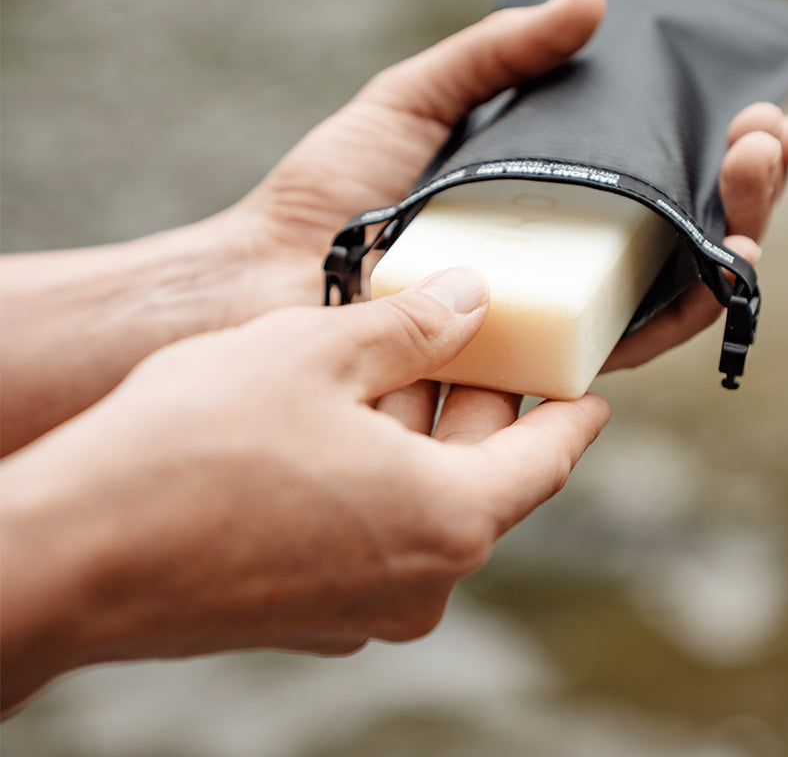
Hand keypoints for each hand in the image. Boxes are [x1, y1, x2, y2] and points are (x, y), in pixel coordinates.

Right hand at [0, 267, 608, 709]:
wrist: (71, 554)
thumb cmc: (195, 448)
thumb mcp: (318, 352)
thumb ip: (413, 326)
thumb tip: (472, 302)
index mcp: (450, 517)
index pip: (549, 455)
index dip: (573, 409)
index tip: (592, 386)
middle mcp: (420, 578)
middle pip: (481, 470)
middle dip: (479, 400)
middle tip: (478, 336)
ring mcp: (362, 603)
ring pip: (422, 495)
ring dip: (418, 430)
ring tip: (397, 360)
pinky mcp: (309, 608)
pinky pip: (373, 526)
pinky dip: (376, 470)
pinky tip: (340, 417)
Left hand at [235, 0, 787, 368]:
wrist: (269, 277)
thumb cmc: (331, 194)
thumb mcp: (416, 99)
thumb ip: (498, 55)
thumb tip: (595, 1)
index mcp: (547, 198)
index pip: (656, 174)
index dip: (716, 146)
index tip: (757, 106)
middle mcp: (566, 260)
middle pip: (684, 229)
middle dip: (747, 184)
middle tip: (771, 134)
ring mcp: (559, 313)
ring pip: (680, 286)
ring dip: (742, 232)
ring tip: (759, 168)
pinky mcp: (543, 360)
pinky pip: (637, 340)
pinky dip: (692, 306)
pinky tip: (729, 256)